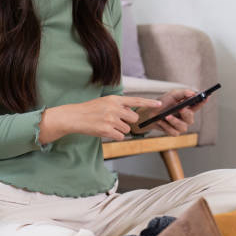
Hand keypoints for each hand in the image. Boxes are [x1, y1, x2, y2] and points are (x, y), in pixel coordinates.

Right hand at [41, 95, 162, 142]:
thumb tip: (132, 113)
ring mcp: (110, 119)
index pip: (135, 101)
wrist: (74, 117)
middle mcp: (114, 108)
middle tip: (116, 121)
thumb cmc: (90, 110)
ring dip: (120, 130)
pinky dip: (115, 136)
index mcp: (115, 99)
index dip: (149, 103)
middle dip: (128, 122)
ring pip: (127, 129)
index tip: (160, 105)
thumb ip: (119, 105)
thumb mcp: (105, 102)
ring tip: (107, 125)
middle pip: (133, 119)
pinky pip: (120, 136)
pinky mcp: (106, 130)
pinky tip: (106, 132)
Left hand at [133, 88, 206, 136]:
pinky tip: (161, 121)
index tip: (206, 97)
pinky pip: (174, 132)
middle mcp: (185, 118)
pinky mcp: (174, 132)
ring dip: (174, 121)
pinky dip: (166, 126)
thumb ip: (182, 93)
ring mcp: (180, 126)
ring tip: (166, 116)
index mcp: (187, 107)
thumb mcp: (171, 95)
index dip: (203, 102)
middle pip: (191, 118)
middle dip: (186, 114)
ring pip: (183, 127)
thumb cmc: (162, 103)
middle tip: (181, 109)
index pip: (197, 105)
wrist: (149, 114)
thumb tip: (192, 93)